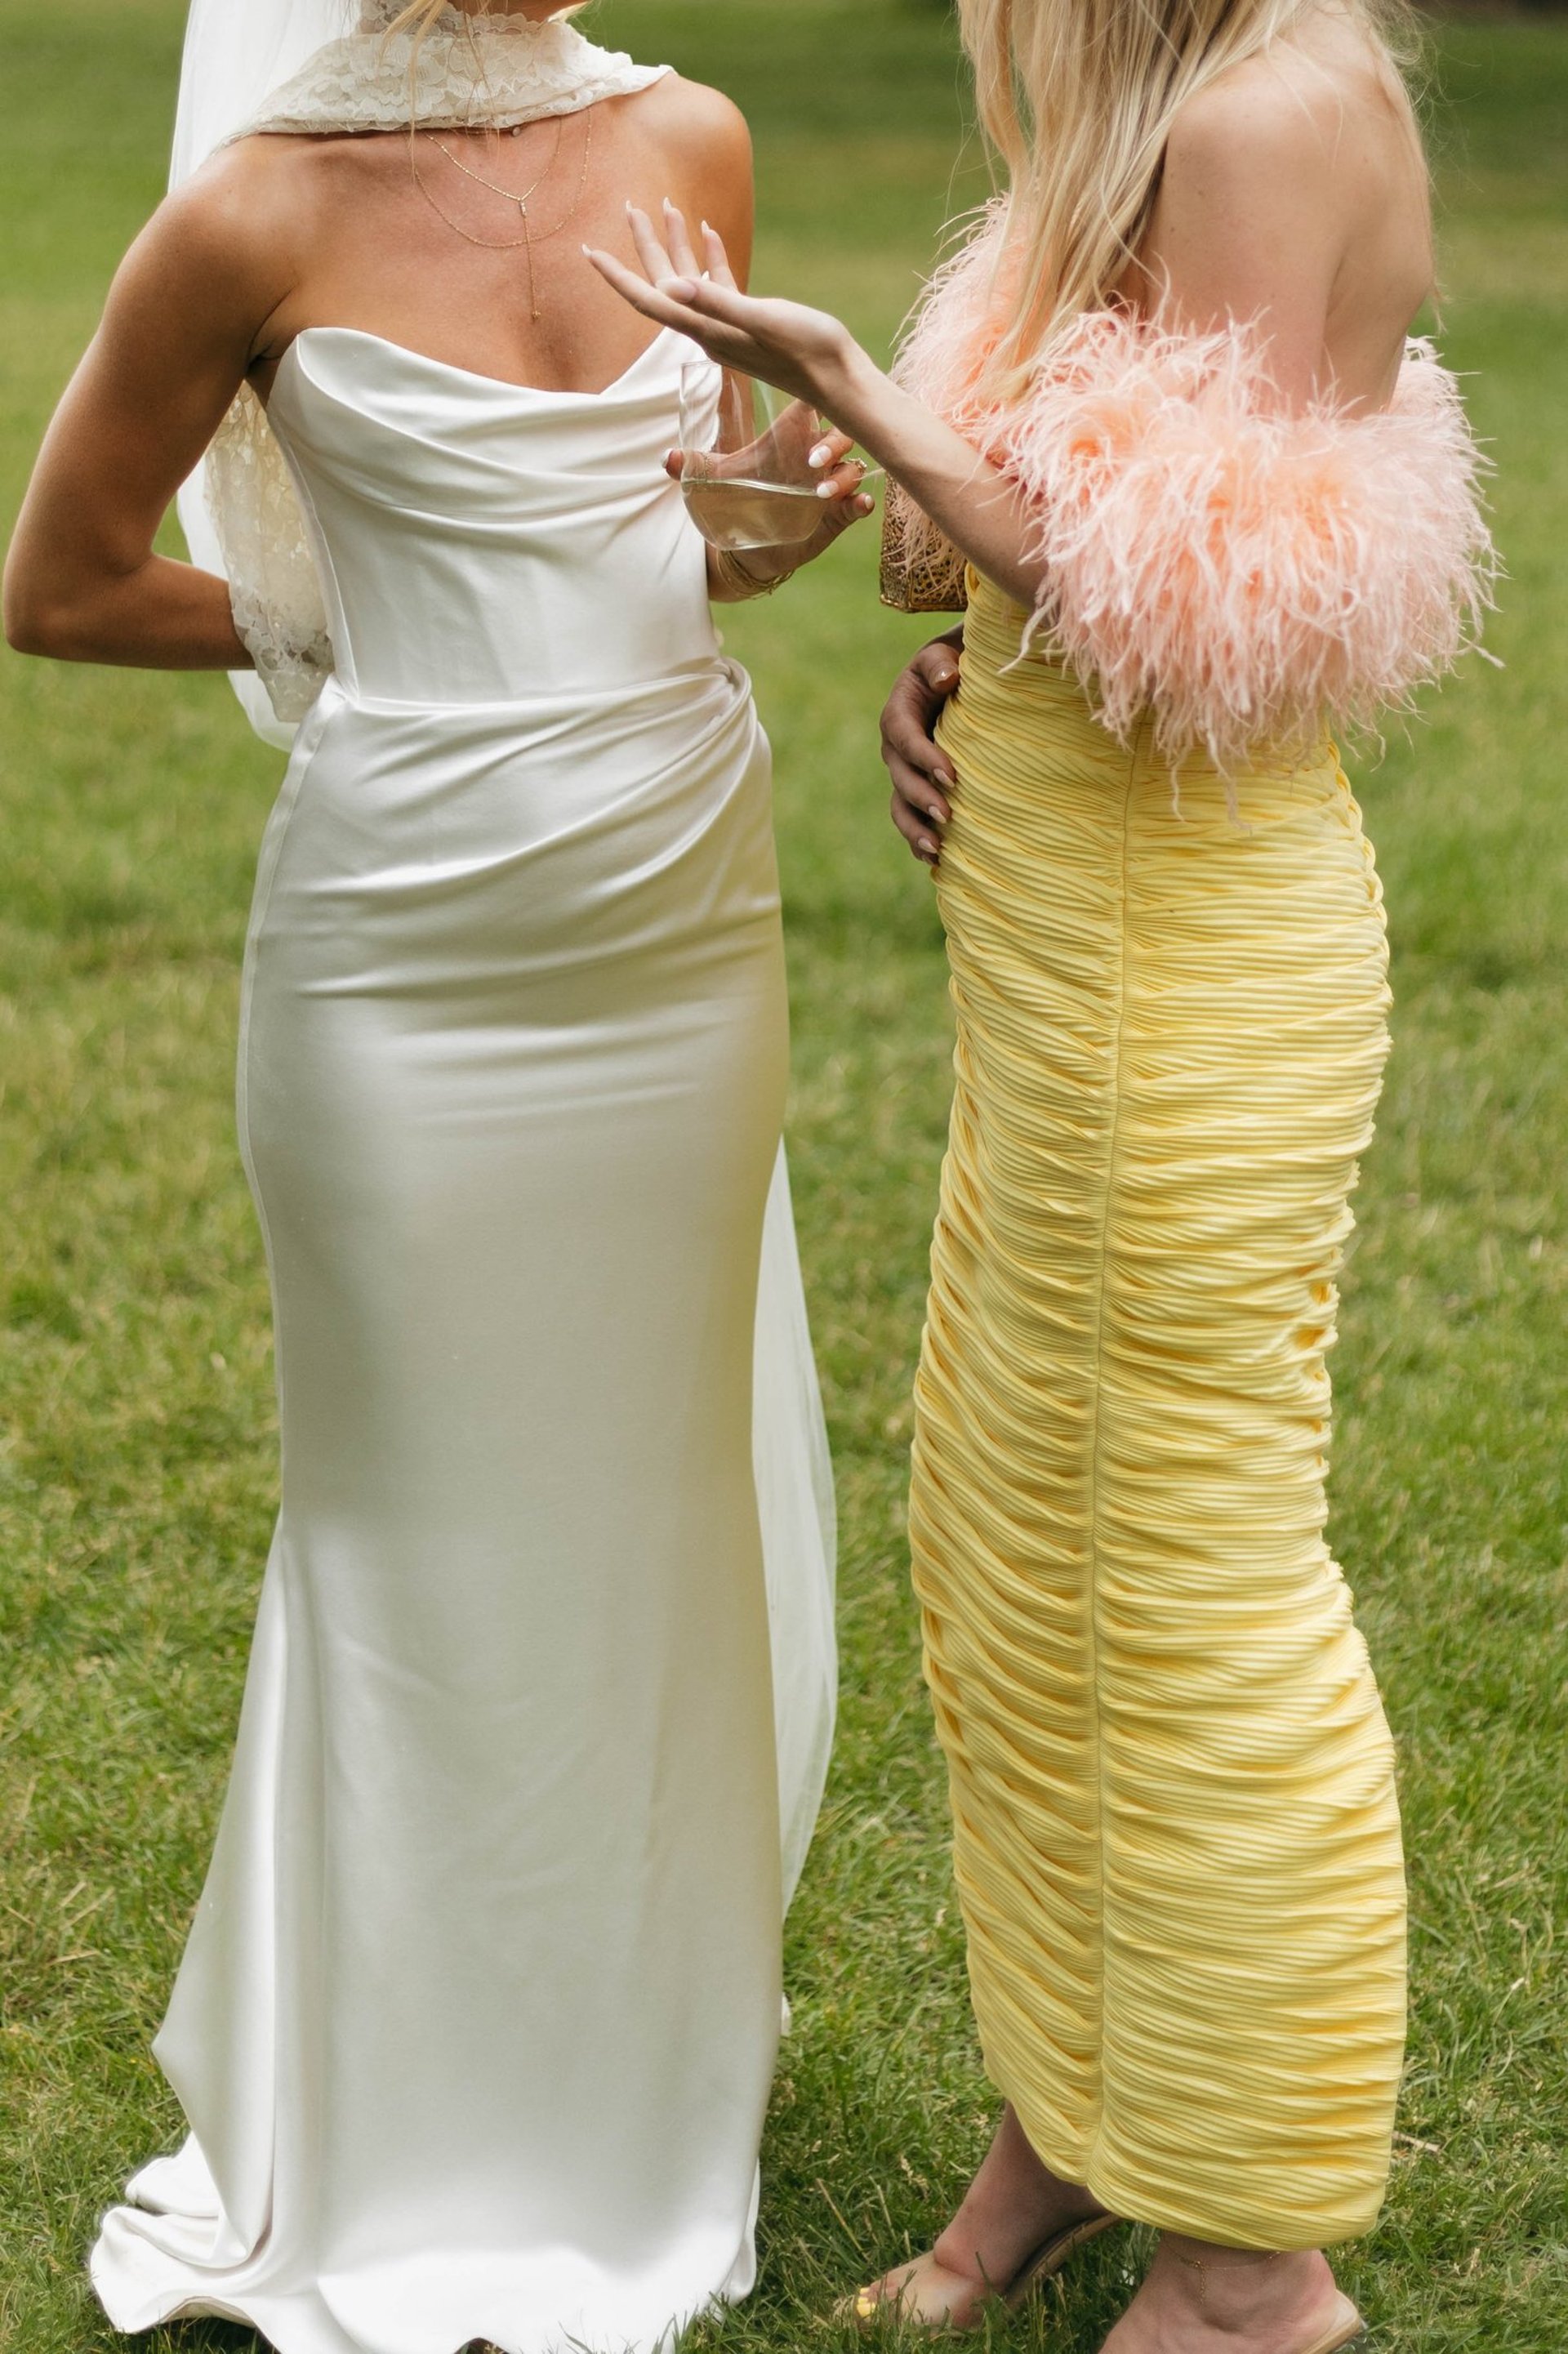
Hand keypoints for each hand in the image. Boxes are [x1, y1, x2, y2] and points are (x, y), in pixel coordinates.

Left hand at [585, 201, 866, 416]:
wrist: (839, 381)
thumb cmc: (808, 352)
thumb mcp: (763, 321)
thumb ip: (717, 303)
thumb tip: (671, 287)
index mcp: (705, 329)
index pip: (649, 300)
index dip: (616, 276)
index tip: (587, 251)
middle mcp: (708, 330)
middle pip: (663, 283)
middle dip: (644, 245)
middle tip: (629, 208)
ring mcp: (726, 327)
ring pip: (690, 280)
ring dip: (678, 244)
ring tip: (667, 206)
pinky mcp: (747, 322)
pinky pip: (719, 284)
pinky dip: (711, 257)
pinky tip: (708, 232)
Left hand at [668, 401, 870, 593]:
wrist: (746, 550)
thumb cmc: (737, 502)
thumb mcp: (716, 482)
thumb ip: (693, 466)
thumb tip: (668, 458)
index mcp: (791, 440)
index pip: (814, 407)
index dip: (820, 399)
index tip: (814, 405)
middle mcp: (815, 458)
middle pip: (841, 434)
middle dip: (833, 444)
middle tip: (811, 462)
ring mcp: (829, 486)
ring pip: (852, 467)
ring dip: (843, 476)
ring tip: (822, 492)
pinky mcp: (837, 516)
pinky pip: (858, 504)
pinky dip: (861, 503)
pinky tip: (858, 505)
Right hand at [882, 631, 962, 864]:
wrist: (953, 679)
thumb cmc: (952, 664)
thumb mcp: (943, 655)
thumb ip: (940, 663)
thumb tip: (947, 677)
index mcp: (898, 714)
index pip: (905, 738)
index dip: (924, 759)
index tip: (952, 776)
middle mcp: (895, 749)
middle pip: (901, 779)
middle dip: (922, 799)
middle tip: (948, 816)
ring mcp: (904, 773)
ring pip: (901, 806)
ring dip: (916, 829)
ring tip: (937, 849)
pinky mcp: (916, 790)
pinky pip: (910, 819)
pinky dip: (918, 841)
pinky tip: (934, 860)